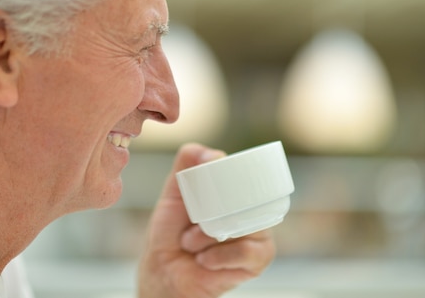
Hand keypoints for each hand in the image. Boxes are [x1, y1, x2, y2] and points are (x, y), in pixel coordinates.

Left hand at [138, 143, 275, 297]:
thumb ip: (184, 166)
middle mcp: (250, 209)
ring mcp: (258, 233)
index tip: (203, 193)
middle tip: (188, 229)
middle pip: (246, 198)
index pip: (245, 174)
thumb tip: (207, 152)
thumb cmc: (171, 234)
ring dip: (209, 236)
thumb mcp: (173, 194)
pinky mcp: (260, 259)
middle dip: (210, 214)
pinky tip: (205, 260)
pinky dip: (220, 256)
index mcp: (235, 191)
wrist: (165, 272)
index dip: (227, 179)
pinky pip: (248, 250)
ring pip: (244, 223)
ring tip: (192, 244)